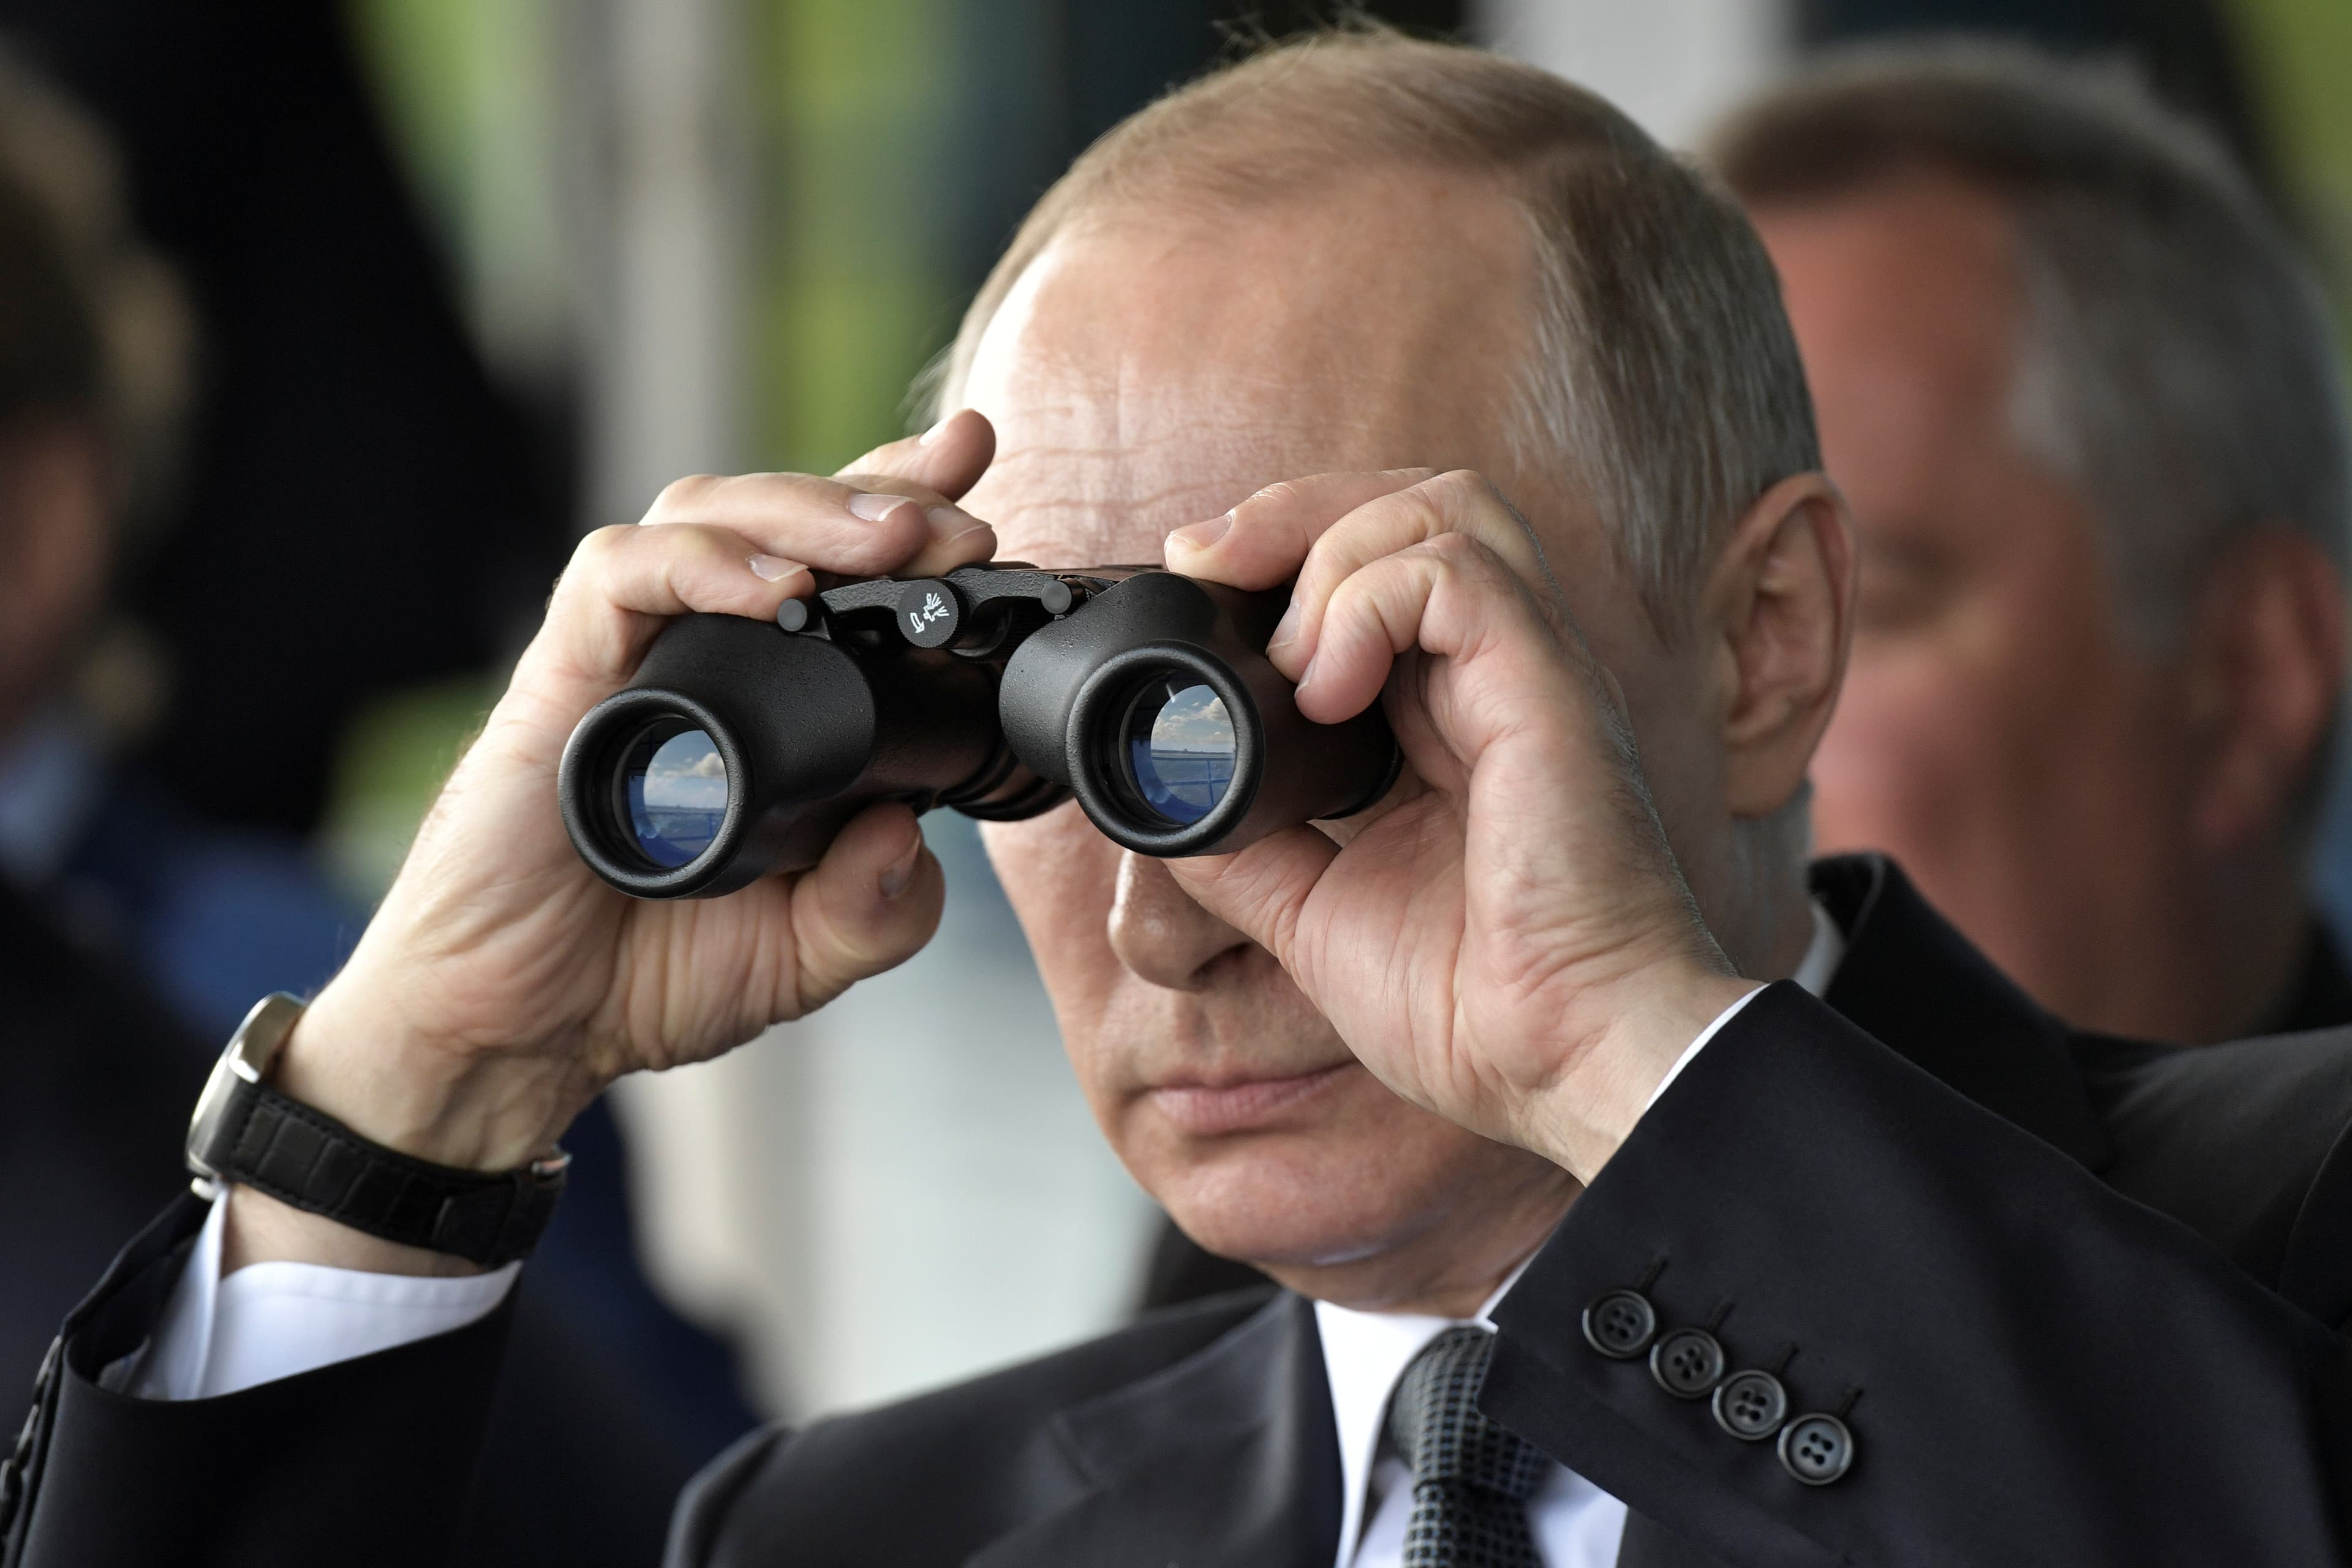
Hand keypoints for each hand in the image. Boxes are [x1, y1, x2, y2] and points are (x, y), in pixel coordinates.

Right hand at [234, 414, 1005, 1271]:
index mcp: (768, 700)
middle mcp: (700, 658)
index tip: (985, 511)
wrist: (519, 1035)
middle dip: (880, 491)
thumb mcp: (803, 958)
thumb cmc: (642, 977)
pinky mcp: (561, 680)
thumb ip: (876, 910)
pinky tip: (772, 588)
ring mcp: (629, 660)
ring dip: (807, 510)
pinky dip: (696, 566)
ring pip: (704, 514)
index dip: (909, 523)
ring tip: (894, 534)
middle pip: (783, 517)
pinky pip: (615, 579)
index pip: (840, 574)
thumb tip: (911, 833)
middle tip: (964, 502)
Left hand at [1161, 470, 1755, 1181]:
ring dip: (1331, 548)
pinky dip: (1366, 602)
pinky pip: (1456, 570)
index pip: (1384, 566)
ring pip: (1442, 509)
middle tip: (1203, 560)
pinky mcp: (1548, 691)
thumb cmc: (1475, 1007)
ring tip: (1282, 656)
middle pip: (1414, 503)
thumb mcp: (1315, 912)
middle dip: (1295, 509)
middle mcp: (1501, 677)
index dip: (1287, 550)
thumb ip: (1246, 842)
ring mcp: (1532, 675)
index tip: (1198, 582)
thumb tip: (1166, 793)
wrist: (1561, 1067)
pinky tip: (1320, 690)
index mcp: (1454, 717)